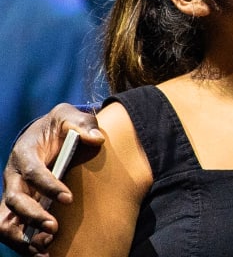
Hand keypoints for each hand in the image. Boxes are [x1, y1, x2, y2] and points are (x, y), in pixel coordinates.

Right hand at [1, 105, 104, 252]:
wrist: (50, 133)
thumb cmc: (62, 126)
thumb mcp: (72, 117)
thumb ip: (83, 125)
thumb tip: (96, 138)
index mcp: (25, 153)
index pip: (32, 172)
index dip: (48, 186)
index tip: (68, 199)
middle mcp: (14, 177)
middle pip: (13, 201)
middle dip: (32, 216)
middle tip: (55, 228)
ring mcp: (14, 194)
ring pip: (5, 222)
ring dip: (22, 238)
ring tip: (46, 250)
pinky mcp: (20, 207)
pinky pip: (14, 230)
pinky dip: (26, 244)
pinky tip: (46, 253)